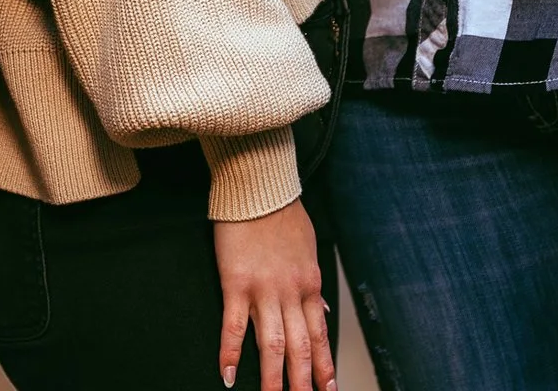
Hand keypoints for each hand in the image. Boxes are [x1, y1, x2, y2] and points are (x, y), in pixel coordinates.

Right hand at [215, 199, 335, 390]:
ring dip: (273, 378)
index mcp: (309, 284)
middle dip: (304, 381)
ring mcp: (263, 290)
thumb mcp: (308, 249)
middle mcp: (290, 293)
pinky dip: (230, 352)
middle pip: (300, 347)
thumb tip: (321, 308)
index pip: (320, 334)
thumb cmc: (282, 212)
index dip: (325, 366)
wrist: (258, 186)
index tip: (330, 389)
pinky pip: (233, 325)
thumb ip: (312, 283)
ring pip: (271, 344)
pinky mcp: (235, 283)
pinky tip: (228, 375)